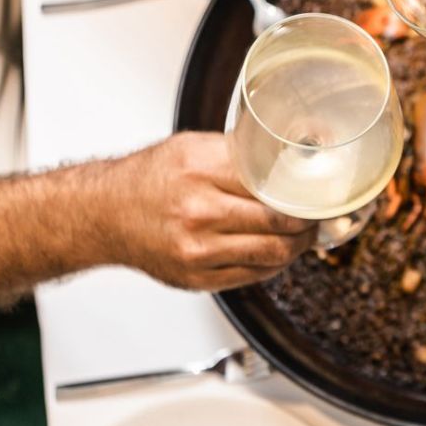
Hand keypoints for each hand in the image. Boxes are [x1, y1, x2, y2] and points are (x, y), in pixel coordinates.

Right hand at [98, 132, 314, 290]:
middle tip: (319, 215)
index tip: (320, 192)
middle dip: (308, 222)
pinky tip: (276, 251)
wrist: (106, 214)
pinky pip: (253, 275)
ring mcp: (197, 251)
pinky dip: (273, 264)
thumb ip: (240, 153)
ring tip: (303, 235)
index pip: (274, 185)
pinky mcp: (196, 278)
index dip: (305, 192)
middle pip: (279, 223)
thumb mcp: (193, 147)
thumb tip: (290, 155)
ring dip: (297, 246)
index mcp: (200, 171)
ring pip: (273, 254)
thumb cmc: (151, 178)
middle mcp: (198, 213)